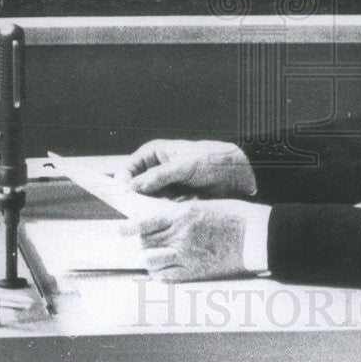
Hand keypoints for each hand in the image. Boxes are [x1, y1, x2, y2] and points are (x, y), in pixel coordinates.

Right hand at [116, 139, 256, 197]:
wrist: (237, 175)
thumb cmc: (212, 160)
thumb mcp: (185, 165)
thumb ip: (159, 176)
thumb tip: (133, 186)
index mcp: (155, 153)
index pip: (129, 167)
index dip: (123, 180)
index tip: (124, 194)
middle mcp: (156, 169)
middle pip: (137, 187)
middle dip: (142, 197)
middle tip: (149, 204)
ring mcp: (165, 186)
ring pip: (149, 200)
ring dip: (159, 204)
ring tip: (175, 200)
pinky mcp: (174, 200)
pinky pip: (163, 208)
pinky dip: (170, 209)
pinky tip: (185, 203)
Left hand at [121, 198, 268, 281]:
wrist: (256, 235)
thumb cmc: (236, 217)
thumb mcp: (206, 205)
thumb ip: (183, 213)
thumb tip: (165, 220)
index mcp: (184, 214)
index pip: (147, 223)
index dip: (130, 228)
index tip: (121, 230)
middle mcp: (181, 234)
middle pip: (147, 242)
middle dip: (143, 242)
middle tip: (145, 242)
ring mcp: (187, 255)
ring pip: (152, 260)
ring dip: (150, 258)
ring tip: (153, 257)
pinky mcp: (195, 271)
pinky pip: (166, 277)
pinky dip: (160, 274)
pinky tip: (163, 270)